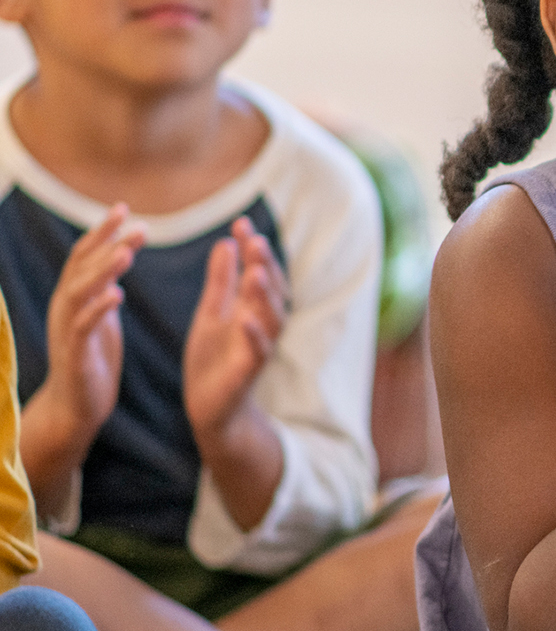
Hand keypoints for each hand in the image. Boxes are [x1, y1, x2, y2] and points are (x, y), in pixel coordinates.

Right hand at [43, 204, 144, 435]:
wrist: (75, 407)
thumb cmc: (90, 358)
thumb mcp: (99, 315)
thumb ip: (103, 286)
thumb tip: (116, 255)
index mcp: (72, 297)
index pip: (82, 256)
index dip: (101, 231)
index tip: (123, 208)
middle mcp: (64, 309)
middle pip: (82, 267)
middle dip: (109, 244)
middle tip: (141, 227)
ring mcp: (66, 331)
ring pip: (80, 293)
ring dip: (103, 271)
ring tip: (127, 252)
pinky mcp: (75, 355)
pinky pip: (83, 328)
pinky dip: (99, 309)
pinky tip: (117, 295)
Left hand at [184, 217, 287, 439]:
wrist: (209, 406)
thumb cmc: (214, 358)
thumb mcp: (212, 312)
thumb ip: (221, 281)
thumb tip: (227, 243)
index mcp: (252, 306)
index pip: (257, 270)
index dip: (251, 248)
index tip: (240, 223)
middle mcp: (262, 323)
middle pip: (271, 289)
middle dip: (264, 265)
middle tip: (255, 240)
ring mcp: (258, 346)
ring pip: (271, 318)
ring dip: (265, 295)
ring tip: (255, 273)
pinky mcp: (249, 371)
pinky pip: (257, 352)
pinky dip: (254, 335)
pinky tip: (245, 318)